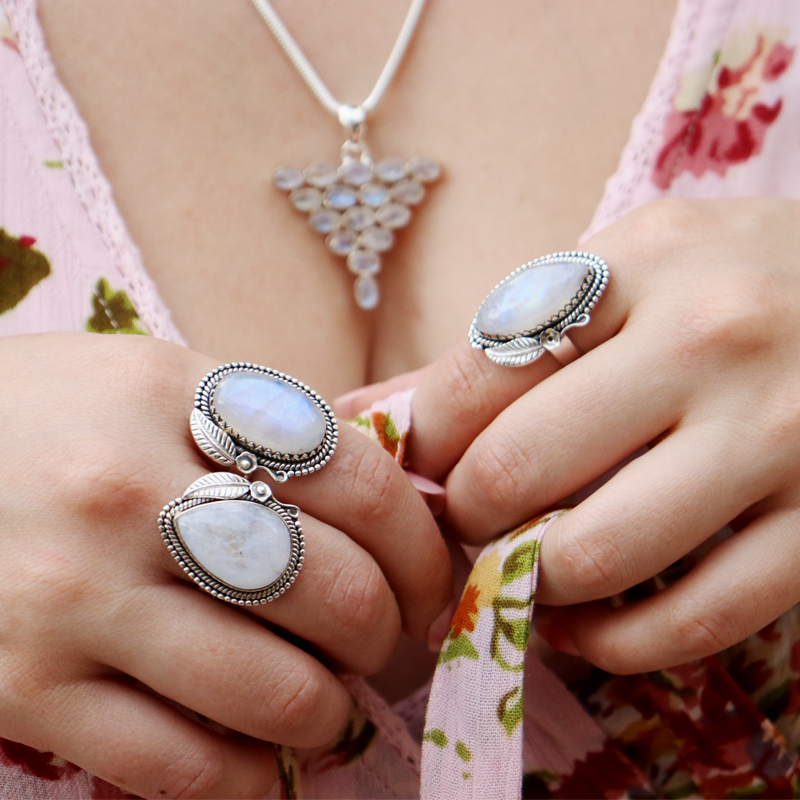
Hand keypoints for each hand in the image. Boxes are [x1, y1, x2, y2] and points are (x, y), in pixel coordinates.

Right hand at [0, 333, 450, 797]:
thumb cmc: (50, 418)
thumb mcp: (154, 382)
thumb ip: (263, 432)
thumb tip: (383, 507)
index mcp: (179, 395)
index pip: (362, 478)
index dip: (421, 544)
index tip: (429, 578)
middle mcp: (131, 489)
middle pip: (335, 588)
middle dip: (389, 634)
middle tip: (387, 644)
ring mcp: (73, 594)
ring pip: (272, 690)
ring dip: (330, 715)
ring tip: (333, 708)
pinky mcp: (21, 687)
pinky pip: (177, 763)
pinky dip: (247, 778)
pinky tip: (264, 763)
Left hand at [372, 198, 799, 673]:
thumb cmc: (724, 284)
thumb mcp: (619, 273)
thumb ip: (499, 344)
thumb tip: (359, 415)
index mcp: (637, 263)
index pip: (475, 376)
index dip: (424, 443)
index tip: (426, 468)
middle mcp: (709, 340)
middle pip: (518, 469)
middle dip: (464, 518)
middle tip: (464, 522)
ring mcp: (776, 437)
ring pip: (597, 555)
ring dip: (528, 585)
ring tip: (519, 569)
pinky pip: (695, 619)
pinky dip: (614, 644)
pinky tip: (581, 622)